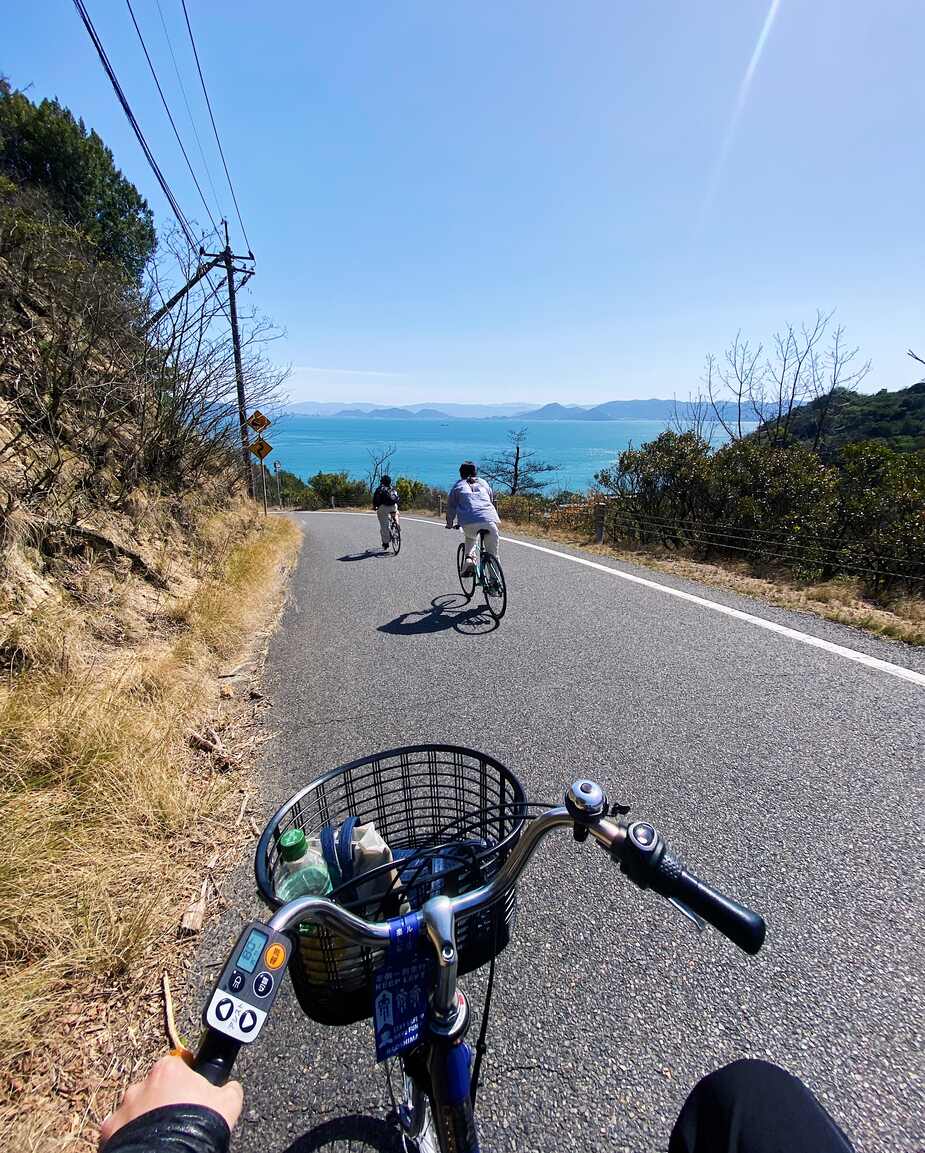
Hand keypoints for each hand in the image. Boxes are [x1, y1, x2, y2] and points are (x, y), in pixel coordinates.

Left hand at [98, 1056, 242, 1147]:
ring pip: (136, 1108)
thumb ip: (229, 1087)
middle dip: (164, 1098)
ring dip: (146, 1116)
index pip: (178, 1064)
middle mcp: (141, 1083)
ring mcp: (124, 1108)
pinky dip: (129, 1135)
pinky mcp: (110, 1131)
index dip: (187, 1079)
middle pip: (155, 1086)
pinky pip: (119, 1129)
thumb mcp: (228, 1102)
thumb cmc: (200, 1124)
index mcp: (168, 1069)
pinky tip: (146, 1143)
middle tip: (178, 1116)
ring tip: (162, 1133)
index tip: (193, 1092)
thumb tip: (230, 1086)